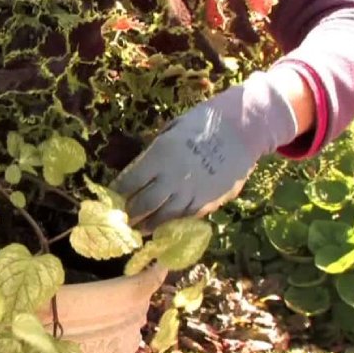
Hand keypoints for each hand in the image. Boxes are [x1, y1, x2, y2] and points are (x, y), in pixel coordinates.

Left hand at [109, 69, 300, 232]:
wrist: (243, 130)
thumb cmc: (204, 122)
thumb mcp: (172, 129)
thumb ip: (155, 149)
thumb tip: (141, 166)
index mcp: (159, 156)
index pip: (130, 181)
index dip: (118, 193)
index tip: (110, 198)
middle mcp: (172, 178)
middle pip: (143, 204)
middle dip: (130, 215)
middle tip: (120, 221)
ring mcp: (191, 193)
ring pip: (163, 216)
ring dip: (148, 225)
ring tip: (138, 230)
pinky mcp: (208, 202)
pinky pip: (185, 218)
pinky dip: (171, 225)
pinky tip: (163, 228)